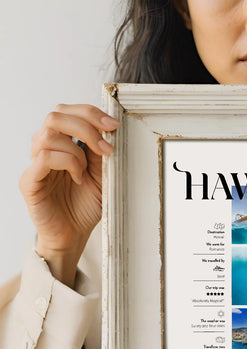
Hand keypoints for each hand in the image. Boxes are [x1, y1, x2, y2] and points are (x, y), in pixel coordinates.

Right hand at [19, 104, 119, 284]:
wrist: (74, 234)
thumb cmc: (85, 206)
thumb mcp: (101, 175)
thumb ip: (100, 152)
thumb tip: (109, 128)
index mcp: (61, 143)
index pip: (67, 112)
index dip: (90, 113)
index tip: (114, 125)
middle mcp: (45, 148)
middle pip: (55, 115)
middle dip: (86, 126)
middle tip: (106, 147)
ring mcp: (35, 163)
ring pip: (49, 134)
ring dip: (77, 150)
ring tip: (86, 171)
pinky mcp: (29, 181)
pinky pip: (44, 158)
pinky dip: (67, 163)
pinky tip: (78, 178)